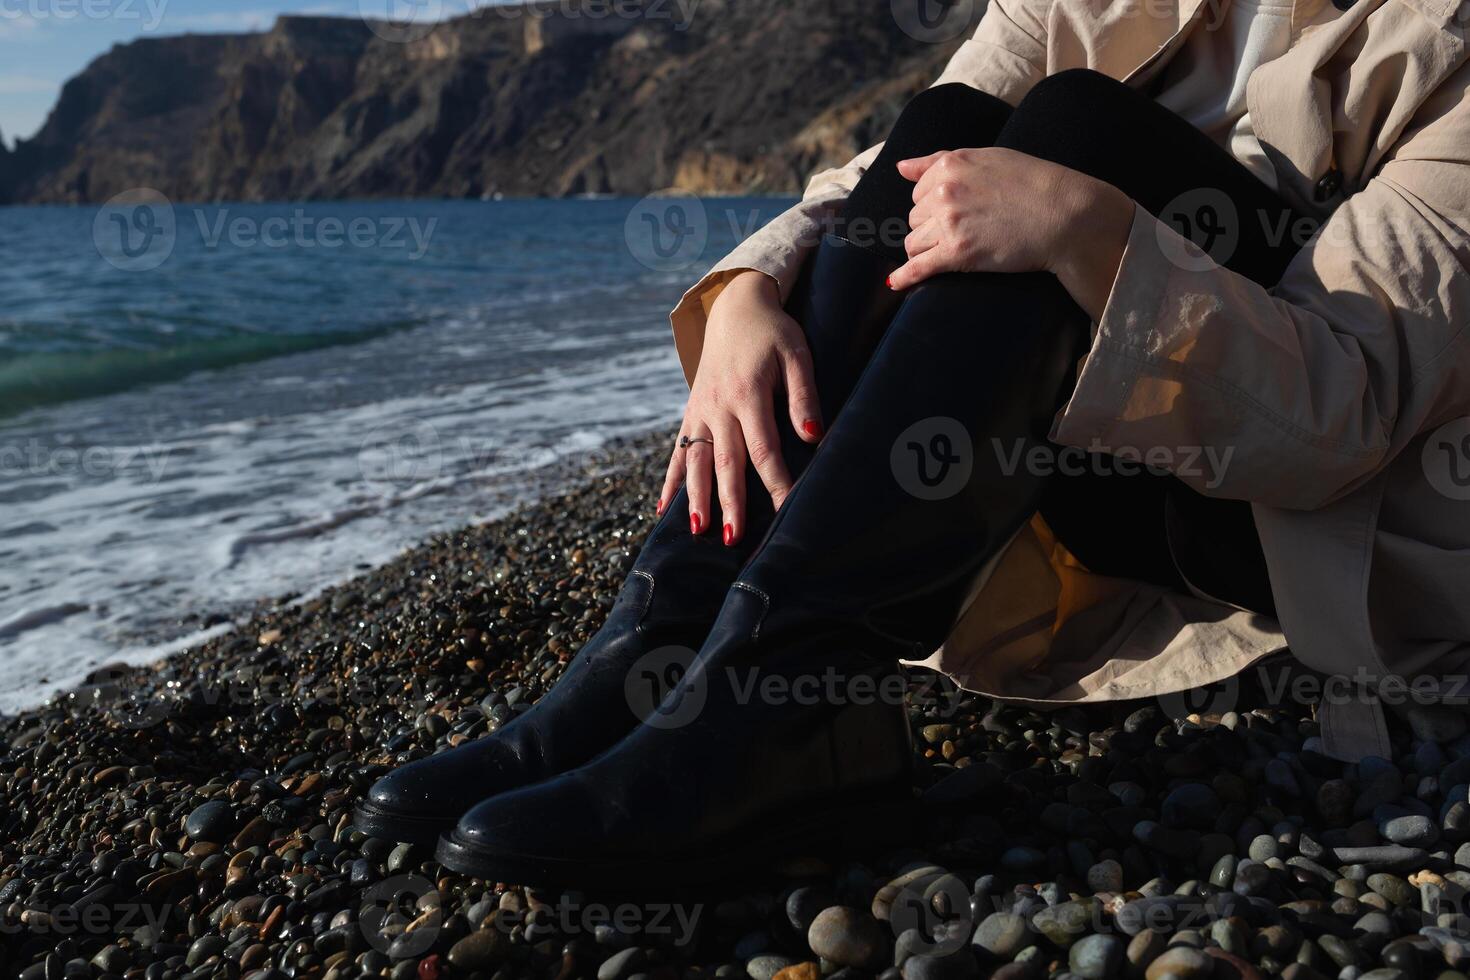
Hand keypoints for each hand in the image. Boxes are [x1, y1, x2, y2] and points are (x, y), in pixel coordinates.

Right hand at [659, 270, 821, 544]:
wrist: (735, 309)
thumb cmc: (774, 334)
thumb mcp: (797, 355)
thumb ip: (803, 396)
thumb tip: (814, 435)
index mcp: (748, 393)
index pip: (764, 448)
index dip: (775, 481)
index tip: (785, 509)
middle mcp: (719, 407)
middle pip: (726, 462)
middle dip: (729, 501)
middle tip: (733, 537)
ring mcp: (699, 412)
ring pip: (696, 461)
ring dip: (696, 497)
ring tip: (698, 531)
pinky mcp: (690, 413)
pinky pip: (677, 452)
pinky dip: (670, 480)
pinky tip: (664, 510)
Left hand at [888, 147, 1133, 318]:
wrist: (1066, 216)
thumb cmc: (1034, 183)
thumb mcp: (988, 157)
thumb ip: (939, 161)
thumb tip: (901, 168)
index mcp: (949, 165)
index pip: (918, 191)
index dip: (935, 204)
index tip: (958, 211)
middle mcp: (943, 192)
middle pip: (915, 218)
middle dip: (933, 227)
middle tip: (965, 231)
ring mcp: (948, 223)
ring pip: (914, 243)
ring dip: (929, 249)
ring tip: (953, 251)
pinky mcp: (957, 254)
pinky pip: (918, 267)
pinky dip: (905, 277)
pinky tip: (895, 283)